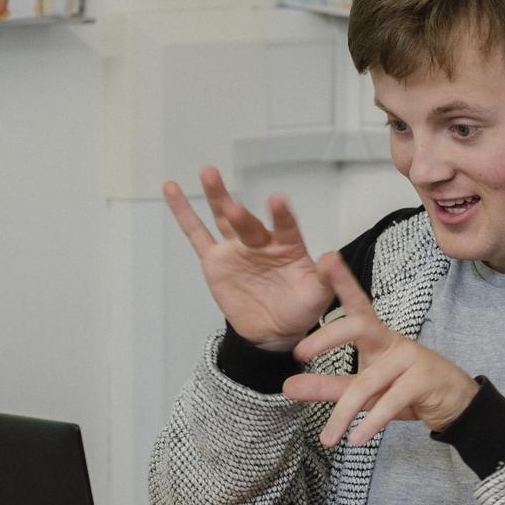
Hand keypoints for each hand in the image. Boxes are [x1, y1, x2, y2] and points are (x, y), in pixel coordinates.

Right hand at [162, 167, 332, 351]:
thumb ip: (326, 277)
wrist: (274, 331)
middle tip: (232, 206)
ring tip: (209, 172)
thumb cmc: (299, 309)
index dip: (281, 214)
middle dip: (240, 215)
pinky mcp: (215, 260)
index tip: (277, 200)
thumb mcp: (318, 296)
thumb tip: (332, 257)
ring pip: (223, 218)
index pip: (286, 226)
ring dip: (217, 196)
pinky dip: (183, 212)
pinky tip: (172, 188)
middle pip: (249, 223)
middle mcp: (261, 241)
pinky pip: (196, 234)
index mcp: (288, 246)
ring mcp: (236, 247)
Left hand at [282, 251, 481, 446]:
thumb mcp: (363, 391)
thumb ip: (327, 387)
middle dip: (329, 336)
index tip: (325, 260)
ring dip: (343, 413)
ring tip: (327, 438)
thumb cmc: (406, 391)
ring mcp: (411, 359)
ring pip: (367, 382)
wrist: (454, 406)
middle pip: (359, 326)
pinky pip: (390, 401)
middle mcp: (392, 341)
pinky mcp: (423, 381)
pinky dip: (371, 423)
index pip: (355, 305)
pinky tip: (357, 439)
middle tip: (299, 352)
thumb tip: (286, 387)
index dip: (342, 282)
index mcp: (377, 337)